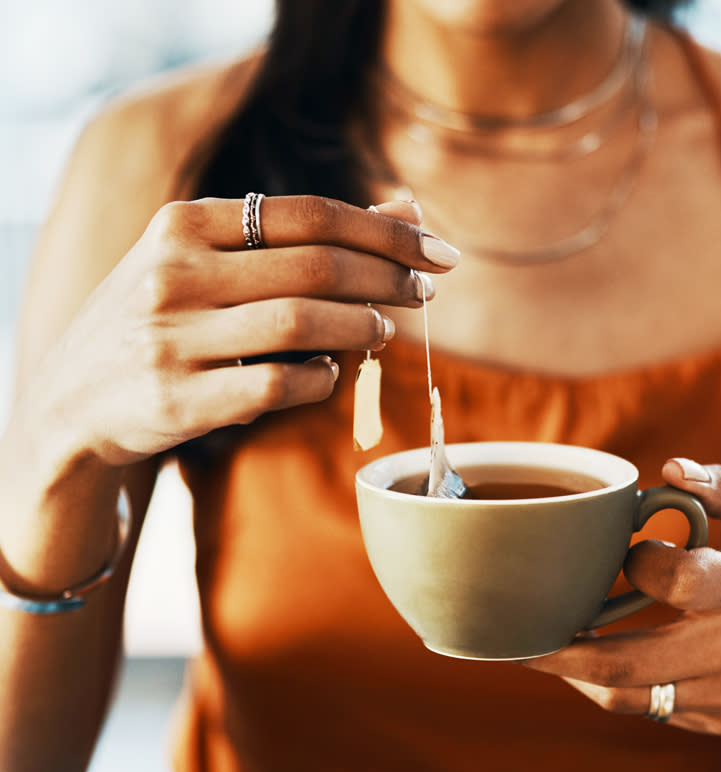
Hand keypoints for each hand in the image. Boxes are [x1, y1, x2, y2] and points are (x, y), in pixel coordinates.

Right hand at [28, 195, 457, 465]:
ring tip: (384, 330)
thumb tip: (408, 208)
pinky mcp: (178, 401)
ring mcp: (171, 339)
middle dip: (389, 278)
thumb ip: (304, 235)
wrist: (70, 402)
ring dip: (363, 326)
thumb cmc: (164, 318)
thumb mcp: (212, 261)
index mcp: (182, 224)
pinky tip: (334, 372)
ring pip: (303, 324)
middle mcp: (172, 274)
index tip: (438, 251)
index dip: (386, 231)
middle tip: (427, 292)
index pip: (310, 214)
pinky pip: (280, 386)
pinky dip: (324, 378)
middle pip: (317, 265)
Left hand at [523, 458, 720, 735]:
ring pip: (634, 696)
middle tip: (518, 636)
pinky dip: (617, 686)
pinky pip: (655, 709)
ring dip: (579, 676)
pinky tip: (598, 660)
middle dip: (562, 653)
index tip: (632, 550)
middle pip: (633, 661)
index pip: (677, 582)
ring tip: (544, 649)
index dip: (639, 564)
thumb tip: (669, 471)